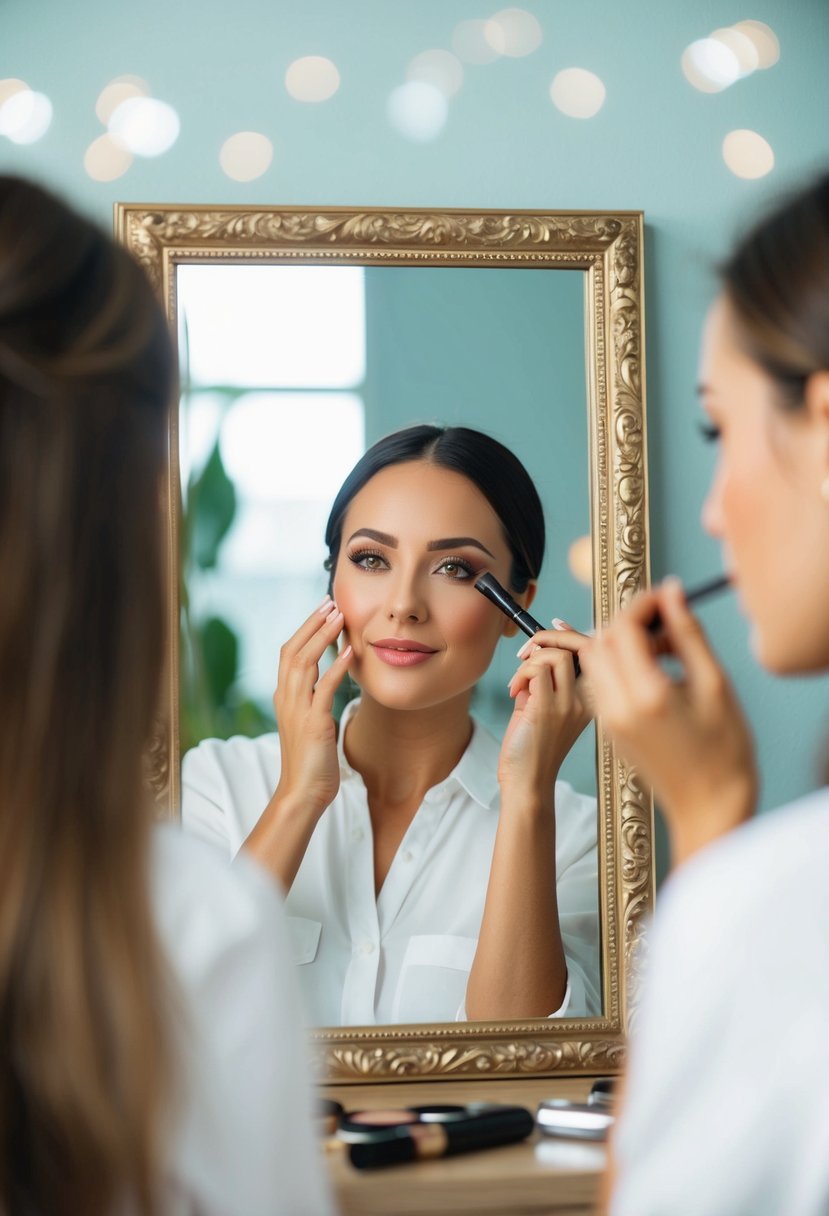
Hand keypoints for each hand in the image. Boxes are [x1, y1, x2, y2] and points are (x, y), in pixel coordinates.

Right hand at [271, 595, 352, 823]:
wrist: (302, 794)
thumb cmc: (311, 761)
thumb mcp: (310, 724)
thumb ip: (314, 701)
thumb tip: (327, 682)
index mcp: (285, 697)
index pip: (289, 652)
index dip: (305, 628)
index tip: (323, 609)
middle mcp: (286, 699)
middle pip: (293, 650)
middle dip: (312, 624)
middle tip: (330, 602)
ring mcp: (297, 711)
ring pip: (304, 663)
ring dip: (322, 637)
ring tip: (339, 617)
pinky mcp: (313, 724)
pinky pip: (323, 689)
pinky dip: (335, 668)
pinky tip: (349, 653)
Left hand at [498, 624, 592, 807]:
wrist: (527, 784)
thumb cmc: (532, 752)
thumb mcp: (543, 712)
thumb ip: (543, 685)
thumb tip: (534, 658)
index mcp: (589, 702)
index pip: (592, 655)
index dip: (572, 635)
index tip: (553, 627)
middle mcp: (584, 702)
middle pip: (574, 649)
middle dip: (545, 641)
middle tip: (524, 654)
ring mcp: (567, 705)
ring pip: (554, 656)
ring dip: (530, 661)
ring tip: (519, 682)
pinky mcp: (546, 709)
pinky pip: (536, 671)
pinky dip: (520, 674)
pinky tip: (513, 692)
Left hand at [581, 578, 756, 862]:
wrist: (708, 806)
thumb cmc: (723, 753)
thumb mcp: (715, 685)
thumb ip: (688, 635)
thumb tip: (672, 594)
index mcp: (645, 696)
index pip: (622, 628)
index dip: (643, 604)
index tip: (667, 597)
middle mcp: (617, 707)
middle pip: (601, 639)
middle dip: (629, 620)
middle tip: (665, 619)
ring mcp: (608, 719)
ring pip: (596, 659)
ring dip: (621, 640)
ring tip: (663, 647)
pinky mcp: (609, 727)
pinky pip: (601, 680)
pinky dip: (619, 663)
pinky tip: (654, 669)